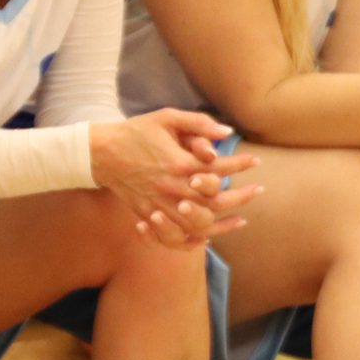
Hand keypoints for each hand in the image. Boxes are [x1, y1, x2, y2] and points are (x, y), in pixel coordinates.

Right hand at [90, 109, 259, 246]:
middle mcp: (172, 188)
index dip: (240, 164)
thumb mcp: (166, 117)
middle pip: (215, 202)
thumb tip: (227, 132)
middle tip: (258, 190)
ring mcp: (160, 206)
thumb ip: (198, 122)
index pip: (219, 168)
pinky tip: (210, 237)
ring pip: (198, 224)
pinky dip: (194, 241)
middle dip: (241, 197)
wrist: (101, 153)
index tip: (255, 161)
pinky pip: (175, 238)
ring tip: (242, 218)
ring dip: (224, 224)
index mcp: (178, 163)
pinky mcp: (149, 216)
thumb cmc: (136, 132)